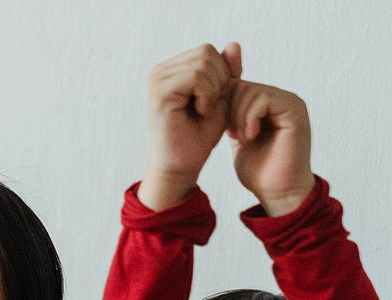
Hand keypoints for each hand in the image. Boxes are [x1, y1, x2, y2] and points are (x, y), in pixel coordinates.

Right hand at [142, 42, 242, 209]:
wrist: (184, 163)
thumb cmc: (200, 134)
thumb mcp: (222, 96)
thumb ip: (228, 71)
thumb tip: (234, 44)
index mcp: (172, 69)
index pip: (209, 51)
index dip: (223, 74)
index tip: (216, 100)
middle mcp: (160, 70)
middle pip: (207, 53)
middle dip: (220, 80)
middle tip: (211, 106)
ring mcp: (157, 79)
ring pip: (203, 63)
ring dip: (214, 90)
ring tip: (204, 110)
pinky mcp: (159, 91)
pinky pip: (196, 77)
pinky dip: (207, 95)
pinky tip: (200, 111)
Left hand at [227, 80, 313, 216]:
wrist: (278, 193)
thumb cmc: (259, 170)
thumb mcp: (238, 135)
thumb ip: (233, 114)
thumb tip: (217, 93)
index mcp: (270, 103)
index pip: (237, 85)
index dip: (223, 105)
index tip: (226, 129)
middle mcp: (283, 99)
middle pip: (241, 85)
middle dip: (229, 110)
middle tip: (234, 135)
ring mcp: (291, 103)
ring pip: (250, 90)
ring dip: (238, 117)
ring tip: (244, 139)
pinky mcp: (295, 111)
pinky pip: (263, 99)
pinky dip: (249, 118)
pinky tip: (251, 137)